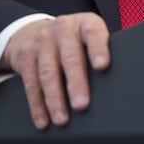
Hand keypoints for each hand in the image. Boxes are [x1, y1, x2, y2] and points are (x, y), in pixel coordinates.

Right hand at [0, 13, 109, 129]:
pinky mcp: (25, 56)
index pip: (93, 33)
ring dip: (54, 98)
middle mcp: (62, 29)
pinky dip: (37, 105)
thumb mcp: (87, 38)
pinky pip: (31, 83)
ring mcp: (42, 41)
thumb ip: (100, 54)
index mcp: (84, 24)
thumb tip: (118, 86)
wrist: (34, 30)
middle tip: (81, 104)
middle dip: (75, 82)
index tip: (102, 66)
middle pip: (69, 57)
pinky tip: (43, 119)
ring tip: (62, 119)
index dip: (98, 49)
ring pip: (48, 72)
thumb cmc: (72, 41)